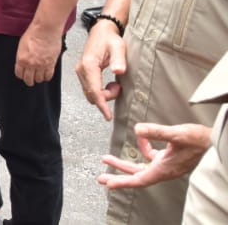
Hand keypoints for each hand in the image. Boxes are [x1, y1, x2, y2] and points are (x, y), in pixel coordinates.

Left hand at [15, 24, 62, 86]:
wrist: (46, 29)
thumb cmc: (34, 34)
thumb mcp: (22, 46)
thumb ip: (22, 56)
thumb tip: (23, 63)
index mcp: (21, 59)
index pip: (19, 74)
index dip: (21, 75)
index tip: (23, 75)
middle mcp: (31, 64)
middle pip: (29, 79)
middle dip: (29, 80)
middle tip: (30, 79)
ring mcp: (42, 65)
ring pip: (39, 79)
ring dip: (38, 78)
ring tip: (38, 75)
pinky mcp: (51, 64)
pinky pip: (49, 76)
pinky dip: (47, 77)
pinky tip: (45, 74)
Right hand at [76, 21, 126, 119]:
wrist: (101, 32)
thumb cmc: (110, 39)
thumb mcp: (118, 47)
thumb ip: (118, 60)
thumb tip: (119, 71)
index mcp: (89, 65)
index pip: (94, 90)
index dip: (102, 104)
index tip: (108, 116)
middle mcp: (81, 70)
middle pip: (91, 94)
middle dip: (106, 98)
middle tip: (119, 87)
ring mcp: (81, 72)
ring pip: (90, 93)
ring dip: (104, 95)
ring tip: (116, 84)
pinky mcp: (83, 73)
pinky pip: (90, 89)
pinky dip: (101, 91)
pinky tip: (110, 84)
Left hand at [98, 123, 213, 189]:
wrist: (214, 142)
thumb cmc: (198, 140)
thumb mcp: (177, 134)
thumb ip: (157, 132)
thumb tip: (137, 129)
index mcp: (164, 169)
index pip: (140, 179)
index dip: (123, 182)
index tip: (108, 184)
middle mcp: (164, 169)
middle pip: (136, 175)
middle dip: (118, 175)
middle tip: (101, 178)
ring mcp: (166, 164)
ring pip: (141, 166)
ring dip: (124, 163)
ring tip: (107, 158)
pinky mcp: (169, 158)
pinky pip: (151, 156)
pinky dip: (143, 148)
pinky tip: (140, 138)